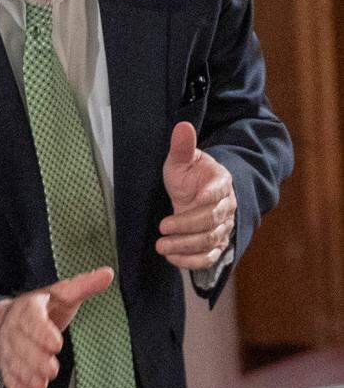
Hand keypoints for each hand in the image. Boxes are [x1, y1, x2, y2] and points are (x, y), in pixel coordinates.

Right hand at [0, 267, 113, 387]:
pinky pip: (7, 375)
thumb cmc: (44, 308)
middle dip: (34, 359)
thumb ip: (83, 286)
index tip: (56, 344)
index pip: (31, 318)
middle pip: (19, 343)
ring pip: (12, 361)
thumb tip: (107, 273)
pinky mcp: (6, 363)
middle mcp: (14, 326)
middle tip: (51, 370)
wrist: (8, 321)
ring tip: (41, 385)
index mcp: (29, 307)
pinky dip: (16, 387)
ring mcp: (8, 346)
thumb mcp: (63, 294)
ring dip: (26, 375)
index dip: (41, 332)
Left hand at [158, 121, 236, 269]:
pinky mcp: (216, 245)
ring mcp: (223, 227)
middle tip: (162, 227)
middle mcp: (227, 206)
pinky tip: (172, 259)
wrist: (195, 194)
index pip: (218, 192)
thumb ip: (182, 147)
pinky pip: (209, 258)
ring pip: (210, 240)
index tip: (192, 199)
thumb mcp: (181, 161)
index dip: (207, 197)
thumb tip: (182, 126)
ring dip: (185, 245)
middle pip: (212, 220)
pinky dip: (192, 262)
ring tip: (161, 246)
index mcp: (221, 182)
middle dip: (186, 226)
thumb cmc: (188, 177)